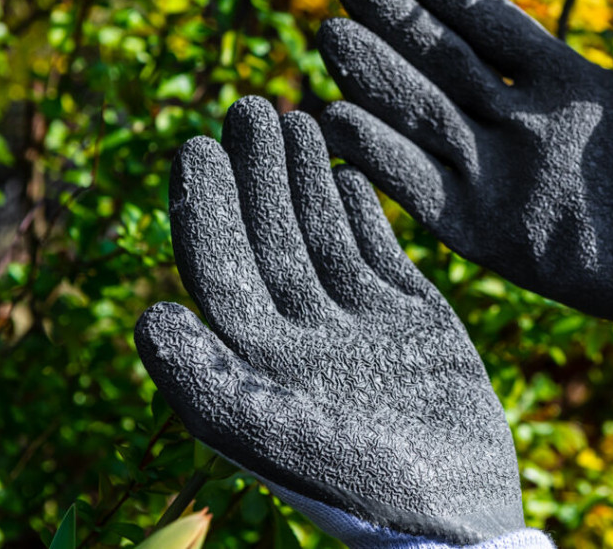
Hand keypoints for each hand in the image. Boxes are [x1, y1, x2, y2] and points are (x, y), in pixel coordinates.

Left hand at [135, 97, 526, 544]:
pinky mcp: (414, 321)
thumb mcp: (281, 442)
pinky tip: (345, 170)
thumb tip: (149, 315)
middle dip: (255, 174)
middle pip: (268, 240)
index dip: (204, 209)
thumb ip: (209, 385)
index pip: (221, 271)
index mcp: (260, 364)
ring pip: (322, 238)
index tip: (195, 143)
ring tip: (294, 115)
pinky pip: (379, 254)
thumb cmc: (369, 491)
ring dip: (304, 178)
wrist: (463, 516)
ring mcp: (360, 327)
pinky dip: (363, 211)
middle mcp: (303, 339)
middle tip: (247, 105)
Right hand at [317, 0, 612, 332]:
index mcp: (558, 82)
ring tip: (330, 33)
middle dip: (392, 21)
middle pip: (440, 62)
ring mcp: (495, 177)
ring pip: (420, 116)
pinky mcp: (483, 231)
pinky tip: (338, 119)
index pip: (486, 21)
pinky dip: (379, 155)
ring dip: (374, 77)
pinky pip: (418, 187)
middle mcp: (515, 123)